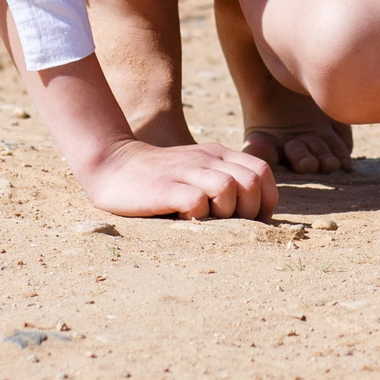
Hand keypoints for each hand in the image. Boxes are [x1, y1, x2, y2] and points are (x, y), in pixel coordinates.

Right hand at [79, 137, 278, 219]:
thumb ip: (222, 179)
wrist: (112, 164)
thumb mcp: (196, 169)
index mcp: (218, 154)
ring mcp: (186, 171)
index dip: (267, 200)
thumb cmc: (159, 177)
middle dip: (251, 210)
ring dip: (227, 212)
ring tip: (209, 221)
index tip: (256, 220)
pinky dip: (198, 215)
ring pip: (229, 188)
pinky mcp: (166, 187)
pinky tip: (186, 219)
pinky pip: (197, 201)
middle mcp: (207, 159)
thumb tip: (253, 213)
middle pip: (252, 181)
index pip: (262, 171)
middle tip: (234, 225)